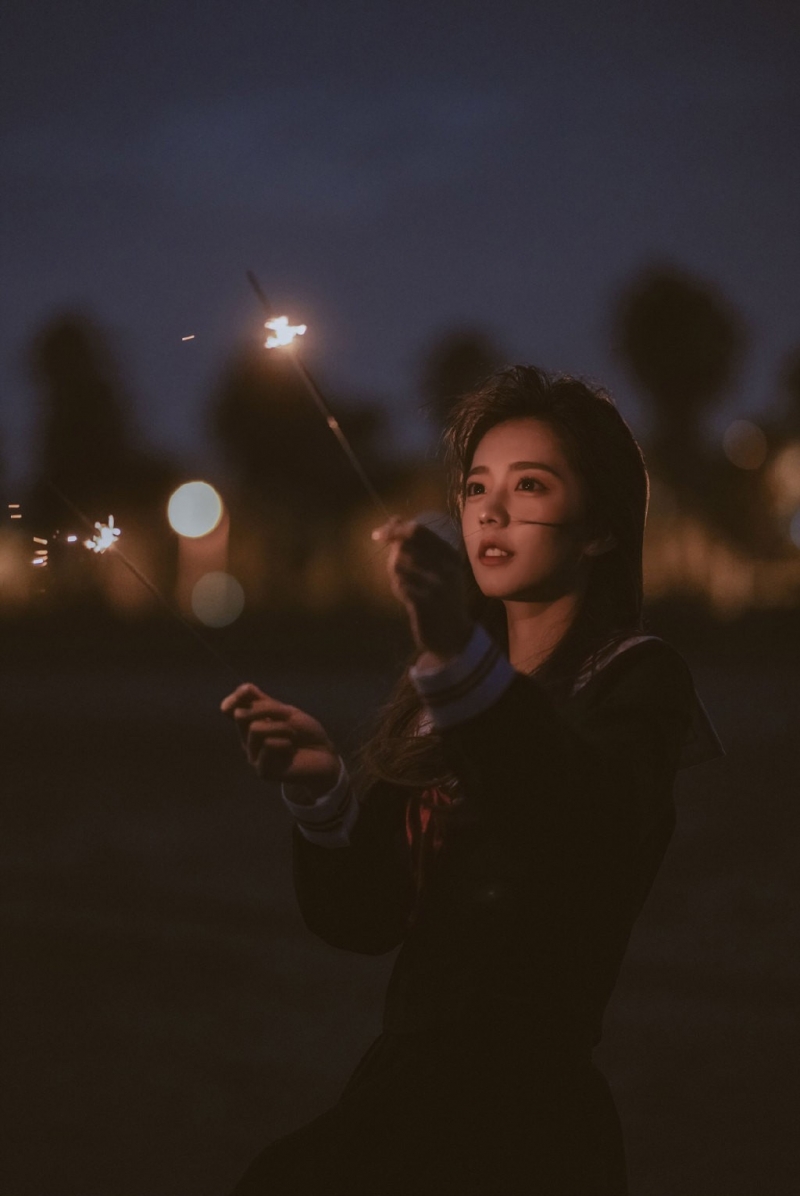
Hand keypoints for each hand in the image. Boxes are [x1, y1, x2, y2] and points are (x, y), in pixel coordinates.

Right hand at [220, 684, 339, 800]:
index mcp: (251, 726)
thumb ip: (264, 703)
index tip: (249, 690)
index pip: (231, 709)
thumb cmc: (305, 733)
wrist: (325, 756)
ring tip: (292, 737)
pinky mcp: (262, 771)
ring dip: (281, 728)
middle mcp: (248, 741)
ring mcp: (254, 757)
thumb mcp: (286, 712)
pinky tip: (291, 750)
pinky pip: (267, 745)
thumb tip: (244, 688)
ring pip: (255, 729)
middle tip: (288, 720)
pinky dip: (284, 742)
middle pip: (241, 715)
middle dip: (268, 710)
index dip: (236, 697)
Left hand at [371, 517, 472, 661]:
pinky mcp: (426, 601)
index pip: (418, 530)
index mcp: (451, 555)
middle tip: (393, 569)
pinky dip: (398, 589)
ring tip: (406, 587)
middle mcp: (447, 566)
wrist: (453, 635)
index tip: (378, 535)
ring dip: (395, 576)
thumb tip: (394, 518)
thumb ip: (418, 544)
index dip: (393, 529)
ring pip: (399, 565)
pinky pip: (400, 585)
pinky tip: (407, 597)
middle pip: (405, 546)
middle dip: (393, 556)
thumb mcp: (438, 568)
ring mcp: (437, 584)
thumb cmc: (441, 599)